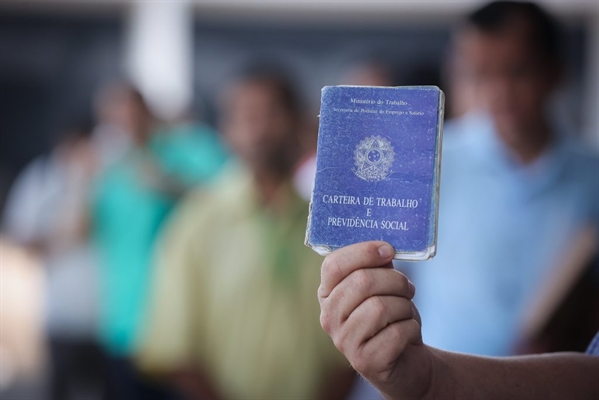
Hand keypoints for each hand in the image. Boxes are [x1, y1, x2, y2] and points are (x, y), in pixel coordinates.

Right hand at [318, 241, 432, 398]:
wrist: (408, 362)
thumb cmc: (393, 317)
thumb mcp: (384, 287)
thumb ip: (378, 266)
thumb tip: (385, 247)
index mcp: (328, 294)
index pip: (333, 264)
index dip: (363, 252)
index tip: (389, 250)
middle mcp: (329, 317)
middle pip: (361, 282)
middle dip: (395, 281)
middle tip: (407, 288)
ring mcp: (344, 341)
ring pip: (380, 306)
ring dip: (404, 306)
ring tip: (406, 312)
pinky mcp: (365, 361)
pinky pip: (396, 332)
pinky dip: (411, 328)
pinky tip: (408, 334)